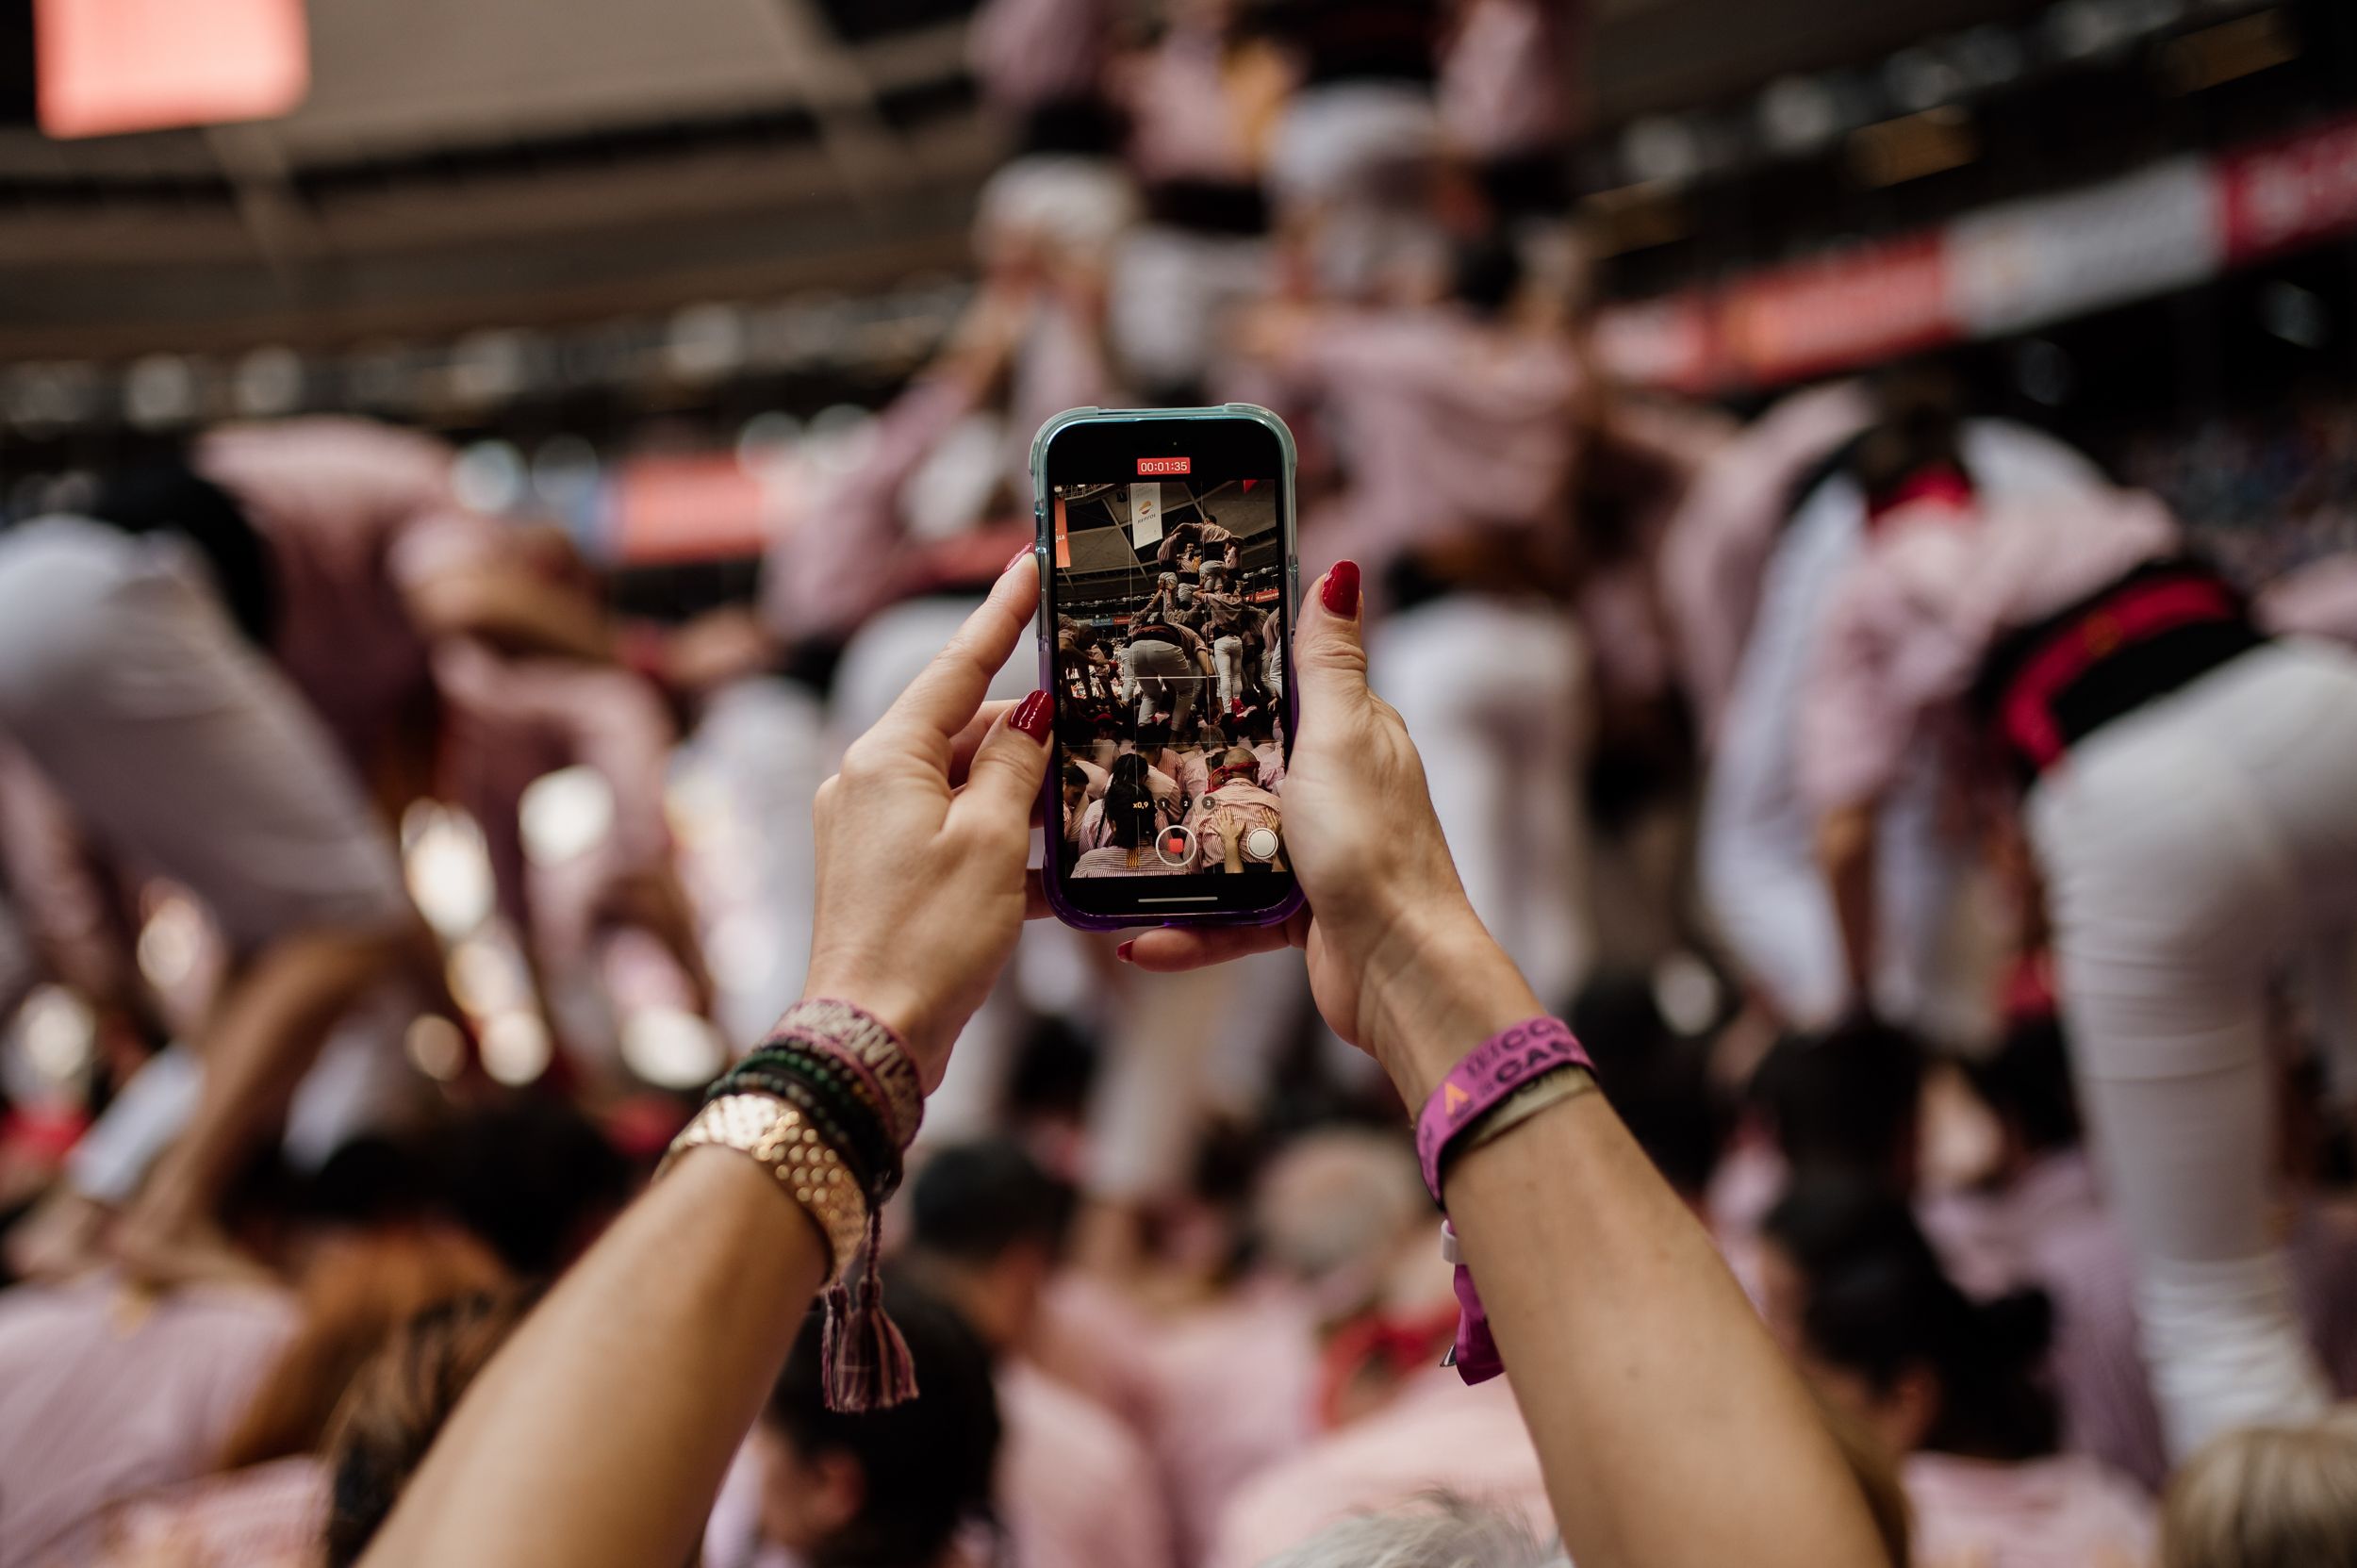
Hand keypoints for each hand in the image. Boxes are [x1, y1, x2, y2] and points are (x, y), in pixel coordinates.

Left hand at [799, 557, 1051, 1087]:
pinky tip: (1057, 876)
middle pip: (965, 730)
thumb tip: (1031, 717)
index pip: (958, 665)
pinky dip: (1004, 849)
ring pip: (967, 787)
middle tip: (1097, 728)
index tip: (1031, 566)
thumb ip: (1016, 767)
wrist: (870, 1039)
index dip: (1002, 615)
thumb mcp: (990, 841)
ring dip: (1024, 798)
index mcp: (886, 756)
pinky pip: (957, 839)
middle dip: (1032, 734)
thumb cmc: (926, 939)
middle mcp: (869, 782)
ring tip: (1086, 806)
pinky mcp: (886, 876)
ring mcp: (873, 831)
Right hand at [1122, 562, 1542, 1102]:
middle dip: (1178, 767)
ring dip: (1171, 860)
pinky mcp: (1298, 912)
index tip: (1156, 658)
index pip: (1279, 686)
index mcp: (1349, 734)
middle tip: (1106, 759)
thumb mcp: (1342, 737)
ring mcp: (1314, 852)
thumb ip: (1329, 661)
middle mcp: (1333, 788)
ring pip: (1224, 844)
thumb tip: (1341, 571)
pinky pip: (1228, 915)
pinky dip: (1188, 929)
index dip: (1223, 671)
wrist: (1399, 968)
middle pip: (1239, 764)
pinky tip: (1140, 940)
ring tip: (1112, 859)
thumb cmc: (1376, 848)